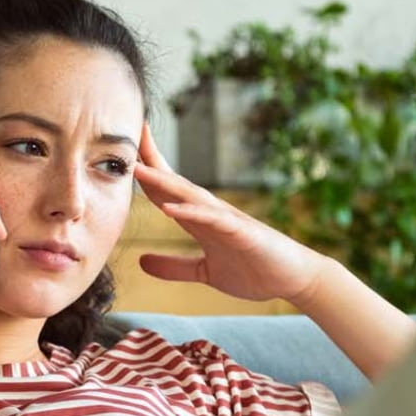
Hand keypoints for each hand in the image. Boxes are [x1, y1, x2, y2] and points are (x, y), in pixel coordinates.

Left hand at [134, 122, 327, 304]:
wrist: (293, 279)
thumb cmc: (254, 270)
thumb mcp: (204, 271)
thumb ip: (174, 266)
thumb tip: (141, 262)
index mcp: (199, 219)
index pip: (166, 190)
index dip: (145, 171)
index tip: (121, 151)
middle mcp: (211, 212)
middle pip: (174, 182)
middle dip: (150, 160)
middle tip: (125, 136)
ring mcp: (227, 220)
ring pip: (190, 196)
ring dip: (164, 181)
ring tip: (137, 169)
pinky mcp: (242, 233)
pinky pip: (213, 220)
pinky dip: (192, 213)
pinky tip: (170, 209)